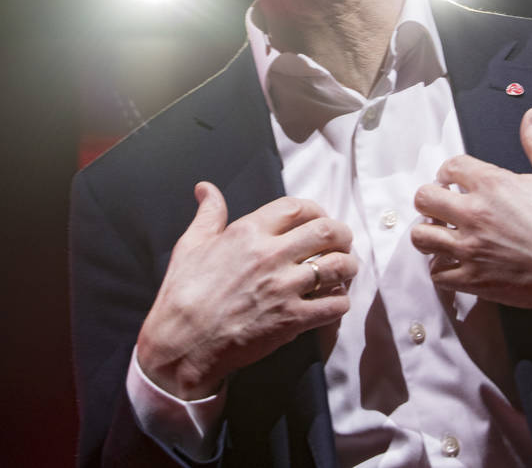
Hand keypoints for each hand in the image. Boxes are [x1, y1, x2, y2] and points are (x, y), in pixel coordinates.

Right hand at [136, 182, 358, 398]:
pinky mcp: (292, 320)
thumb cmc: (183, 294)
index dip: (317, 210)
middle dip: (342, 234)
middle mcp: (270, 254)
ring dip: (349, 266)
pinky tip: (335, 301)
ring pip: (338, 266)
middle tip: (343, 242)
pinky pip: (334, 304)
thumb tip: (206, 188)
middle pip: (327, 231)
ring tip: (347, 270)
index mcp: (248, 231)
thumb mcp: (191, 245)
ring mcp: (284, 287)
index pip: (298, 207)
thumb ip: (208, 214)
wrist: (182, 343)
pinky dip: (341, 301)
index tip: (320, 219)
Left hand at [410, 106, 531, 321]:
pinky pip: (437, 274)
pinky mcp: (474, 280)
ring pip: (421, 236)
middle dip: (431, 199)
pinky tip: (454, 263)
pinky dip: (442, 268)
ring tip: (443, 233)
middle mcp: (475, 215)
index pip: (450, 166)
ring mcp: (471, 249)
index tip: (454, 180)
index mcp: (492, 184)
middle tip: (443, 205)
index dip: (450, 171)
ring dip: (429, 232)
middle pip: (424, 198)